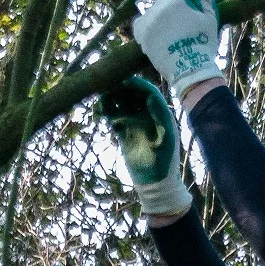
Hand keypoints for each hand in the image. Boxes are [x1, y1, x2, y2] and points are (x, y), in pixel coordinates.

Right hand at [98, 76, 191, 216]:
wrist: (154, 185)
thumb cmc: (163, 165)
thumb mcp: (164, 141)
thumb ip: (160, 118)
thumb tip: (152, 97)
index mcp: (161, 115)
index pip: (148, 92)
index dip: (136, 84)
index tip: (123, 80)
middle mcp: (148, 116)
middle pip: (133, 95)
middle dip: (120, 88)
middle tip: (107, 84)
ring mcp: (135, 124)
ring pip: (121, 105)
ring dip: (111, 99)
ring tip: (100, 97)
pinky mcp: (124, 133)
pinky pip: (114, 117)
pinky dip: (107, 112)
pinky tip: (99, 110)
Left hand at [133, 0, 223, 97]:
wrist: (190, 69)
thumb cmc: (204, 42)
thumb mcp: (210, 16)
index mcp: (175, 0)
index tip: (189, 12)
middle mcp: (158, 8)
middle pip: (163, 2)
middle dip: (171, 10)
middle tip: (182, 28)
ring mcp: (148, 22)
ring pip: (152, 13)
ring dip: (160, 19)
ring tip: (171, 36)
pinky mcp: (141, 36)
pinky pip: (139, 24)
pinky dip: (146, 27)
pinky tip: (157, 35)